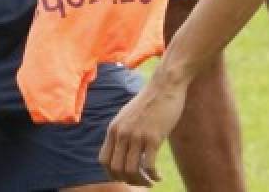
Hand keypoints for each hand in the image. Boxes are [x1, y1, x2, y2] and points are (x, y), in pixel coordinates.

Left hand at [99, 68, 186, 185]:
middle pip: (116, 169)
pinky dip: (153, 176)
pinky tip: (158, 177)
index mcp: (113, 128)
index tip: (125, 177)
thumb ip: (122, 131)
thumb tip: (122, 150)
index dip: (112, 174)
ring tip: (150, 182)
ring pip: (131, 171)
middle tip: (140, 181)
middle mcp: (121, 133)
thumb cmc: (149, 101)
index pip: (104, 160)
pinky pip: (148, 166)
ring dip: (141, 181)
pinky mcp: (153, 138)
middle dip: (128, 180)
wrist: (164, 86)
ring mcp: (136, 136)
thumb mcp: (127, 115)